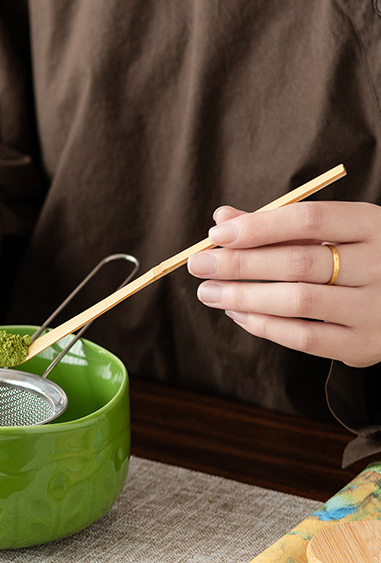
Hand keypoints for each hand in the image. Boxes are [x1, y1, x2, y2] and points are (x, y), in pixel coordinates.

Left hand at [187, 200, 380, 366]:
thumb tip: (223, 218)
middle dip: (240, 263)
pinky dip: (264, 325)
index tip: (217, 234)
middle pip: (298, 262)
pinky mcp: (365, 344)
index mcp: (372, 225)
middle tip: (198, 265)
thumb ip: (276, 225)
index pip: (309, 219)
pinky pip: (304, 337)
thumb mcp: (330, 233)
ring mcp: (375, 307)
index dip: (259, 226)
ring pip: (297, 301)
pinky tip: (238, 315)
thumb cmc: (357, 259)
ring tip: (209, 292)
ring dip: (244, 296)